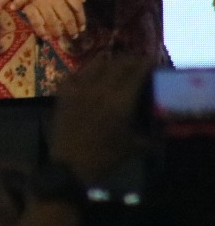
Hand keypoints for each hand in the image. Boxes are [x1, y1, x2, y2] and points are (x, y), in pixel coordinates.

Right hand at [18, 0, 85, 40]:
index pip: (77, 7)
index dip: (81, 19)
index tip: (82, 27)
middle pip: (67, 17)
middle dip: (71, 29)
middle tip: (73, 36)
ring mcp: (41, 2)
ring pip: (52, 21)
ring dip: (57, 32)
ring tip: (58, 38)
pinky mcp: (29, 5)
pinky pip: (36, 20)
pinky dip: (40, 30)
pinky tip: (44, 36)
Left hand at [48, 53, 150, 184]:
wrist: (70, 165)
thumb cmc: (105, 157)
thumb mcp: (134, 147)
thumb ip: (151, 136)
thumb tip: (162, 130)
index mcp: (120, 101)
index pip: (135, 73)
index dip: (146, 65)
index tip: (153, 62)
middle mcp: (100, 89)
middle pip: (118, 65)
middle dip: (131, 61)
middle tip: (138, 63)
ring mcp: (79, 89)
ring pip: (97, 65)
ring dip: (110, 63)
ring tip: (118, 66)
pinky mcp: (63, 93)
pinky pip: (76, 73)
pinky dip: (87, 71)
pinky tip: (91, 75)